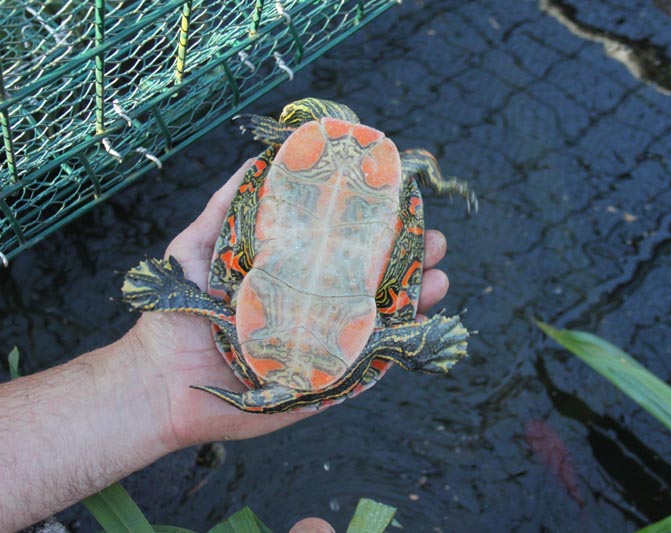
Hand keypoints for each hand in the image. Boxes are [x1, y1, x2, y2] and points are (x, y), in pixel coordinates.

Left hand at [127, 159, 451, 449]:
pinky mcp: (326, 382)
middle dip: (413, 260)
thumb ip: (225, 206)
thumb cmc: (178, 313)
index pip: (347, 247)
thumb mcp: (197, 246)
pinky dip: (400, 346)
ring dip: (419, 299)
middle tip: (435, 241)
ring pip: (384, 320)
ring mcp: (326, 344)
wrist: (160, 381)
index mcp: (295, 275)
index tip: (405, 204)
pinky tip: (420, 323)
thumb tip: (257, 160)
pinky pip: (370, 365)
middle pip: (376, 280)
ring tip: (440, 279)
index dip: (380, 227)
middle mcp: (317, 306)